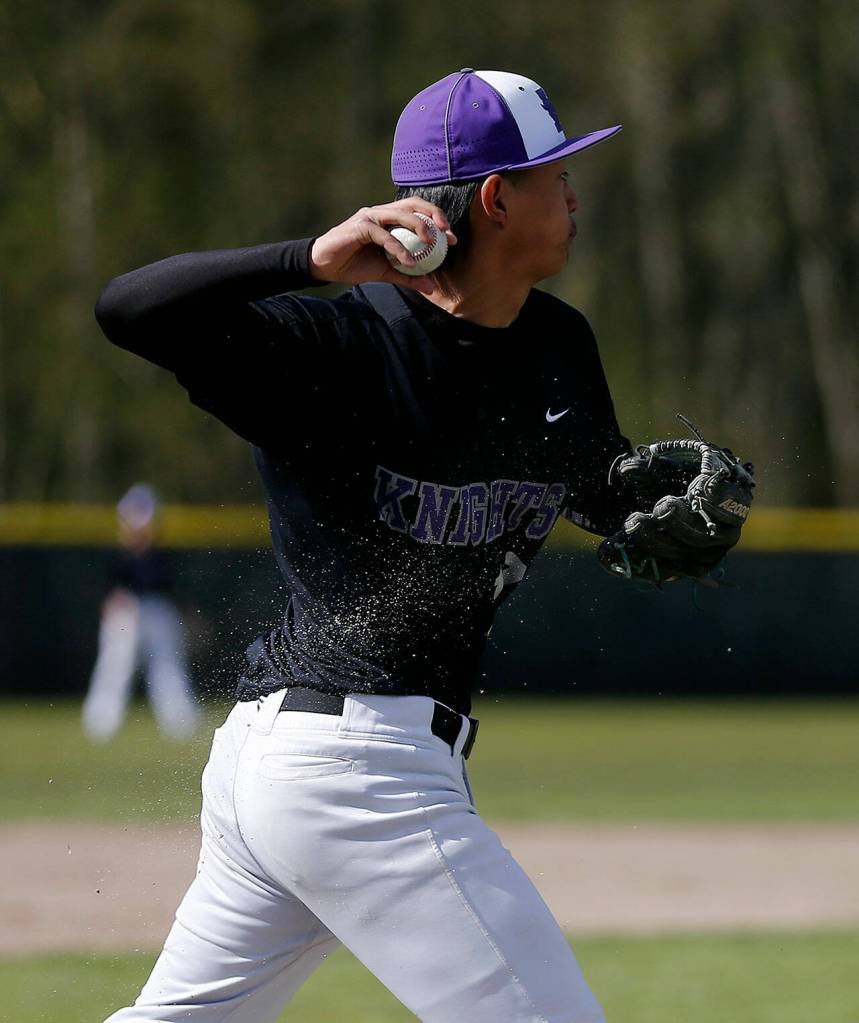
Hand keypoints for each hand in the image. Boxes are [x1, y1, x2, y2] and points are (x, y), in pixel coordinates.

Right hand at [310, 199, 456, 294]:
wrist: (325, 267)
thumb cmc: (355, 265)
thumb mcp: (387, 272)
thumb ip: (409, 277)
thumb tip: (432, 288)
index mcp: (389, 219)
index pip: (417, 211)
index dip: (437, 220)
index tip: (453, 238)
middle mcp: (380, 212)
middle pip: (412, 204)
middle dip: (433, 215)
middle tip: (447, 234)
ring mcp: (369, 216)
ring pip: (399, 214)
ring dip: (418, 227)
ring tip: (432, 244)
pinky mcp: (359, 226)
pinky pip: (383, 235)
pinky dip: (398, 248)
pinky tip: (409, 261)